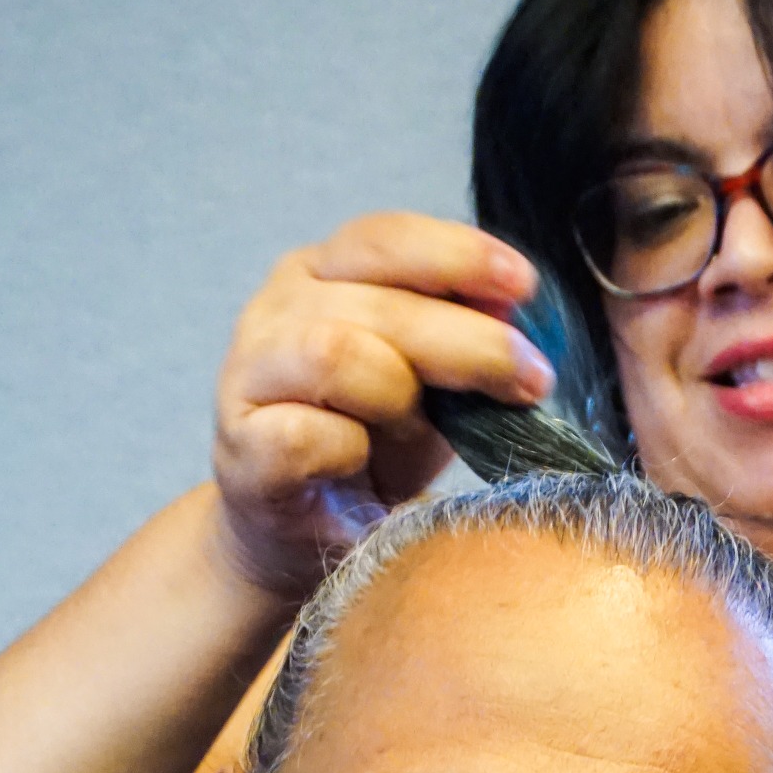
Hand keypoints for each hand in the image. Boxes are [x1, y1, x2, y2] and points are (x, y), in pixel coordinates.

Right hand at [209, 215, 554, 596]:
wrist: (307, 533)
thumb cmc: (373, 449)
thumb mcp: (432, 387)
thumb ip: (465, 343)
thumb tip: (518, 314)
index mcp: (325, 273)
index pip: (386, 239)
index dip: (457, 255)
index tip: (525, 286)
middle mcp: (278, 308)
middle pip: (376, 302)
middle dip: (467, 340)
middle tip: (531, 378)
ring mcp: (249, 373)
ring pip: (335, 355)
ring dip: (400, 396)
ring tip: (422, 431)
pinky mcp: (241, 446)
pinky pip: (304, 435)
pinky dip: (349, 451)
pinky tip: (361, 467)